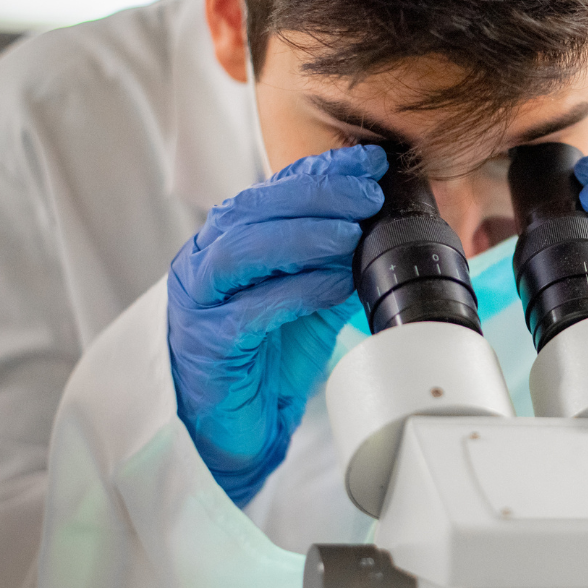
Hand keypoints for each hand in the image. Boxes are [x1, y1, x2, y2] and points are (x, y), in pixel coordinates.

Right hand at [168, 145, 386, 505]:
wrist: (236, 426)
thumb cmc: (268, 355)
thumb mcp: (312, 294)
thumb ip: (338, 259)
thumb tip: (387, 224)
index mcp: (230, 239)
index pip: (274, 189)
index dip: (324, 170)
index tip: (372, 162)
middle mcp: (206, 260)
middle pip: (254, 209)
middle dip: (317, 194)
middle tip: (369, 194)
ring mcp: (199, 301)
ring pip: (242, 250)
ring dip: (302, 234)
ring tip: (352, 233)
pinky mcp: (206, 343)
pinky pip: (249, 309)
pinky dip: (296, 291)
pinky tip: (334, 283)